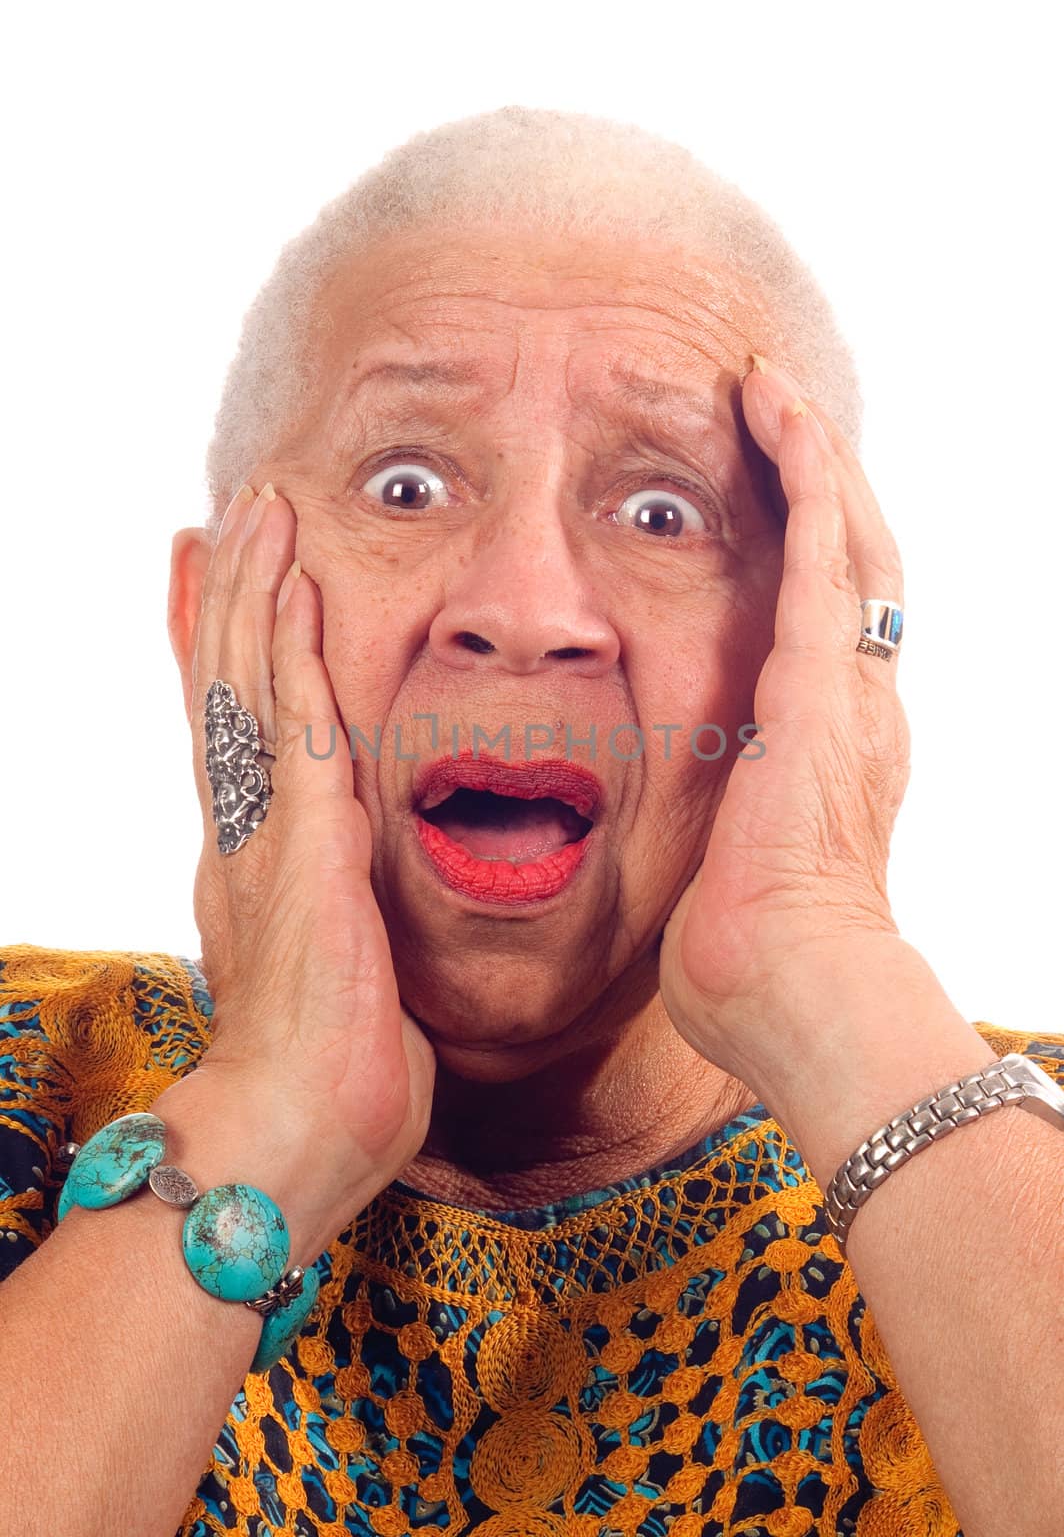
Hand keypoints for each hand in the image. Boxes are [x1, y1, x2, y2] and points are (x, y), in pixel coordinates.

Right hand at [159, 481, 434, 1255]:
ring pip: (249, 683)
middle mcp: (242, 828)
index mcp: (250, 851)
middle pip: (227, 678)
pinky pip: (298, 729)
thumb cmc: (330, 1063)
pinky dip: (293, 654)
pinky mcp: (304, 850)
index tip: (230, 569)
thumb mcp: (329, 959)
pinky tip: (297, 590)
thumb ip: (333, 902)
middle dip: (237, 585)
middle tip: (245, 504)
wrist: (297, 1131)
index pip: (230, 719)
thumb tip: (351, 880)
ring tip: (263, 509)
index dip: (226, 639)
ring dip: (257, 588)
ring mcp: (265, 834)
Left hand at [658, 358, 909, 1088]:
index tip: (765, 501)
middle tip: (771, 417)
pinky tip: (780, 415)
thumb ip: (713, 838)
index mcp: (829, 752)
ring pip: (845, 540)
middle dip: (814, 486)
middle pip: (849, 564)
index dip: (804, 553)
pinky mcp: (817, 685)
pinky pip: (820, 554)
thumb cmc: (750, 967)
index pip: (823, 624)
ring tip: (771, 390)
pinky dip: (806, 478)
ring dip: (811, 460)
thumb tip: (675, 853)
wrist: (791, 997)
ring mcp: (845, 692)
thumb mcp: (727, 881)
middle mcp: (855, 708)